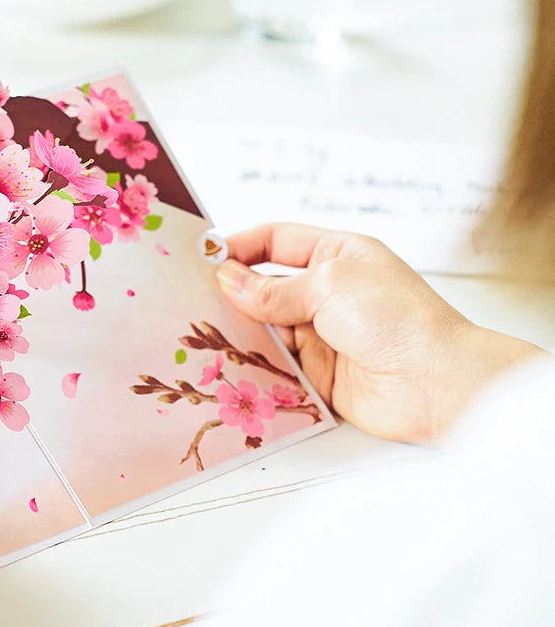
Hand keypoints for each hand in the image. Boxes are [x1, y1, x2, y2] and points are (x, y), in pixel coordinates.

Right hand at [214, 224, 540, 442]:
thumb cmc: (398, 319)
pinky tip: (226, 364)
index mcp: (336, 255)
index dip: (240, 246)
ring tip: (200, 333)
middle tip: (190, 297)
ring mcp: (320, 334)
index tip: (204, 256)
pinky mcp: (316, 374)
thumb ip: (274, 289)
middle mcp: (326, 292)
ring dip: (238, 331)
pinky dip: (252, 365)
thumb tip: (228, 282)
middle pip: (264, 287)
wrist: (436, 384)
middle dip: (231, 293)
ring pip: (265, 329)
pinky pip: (274, 366)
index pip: (276, 241)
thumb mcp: (330, 285)